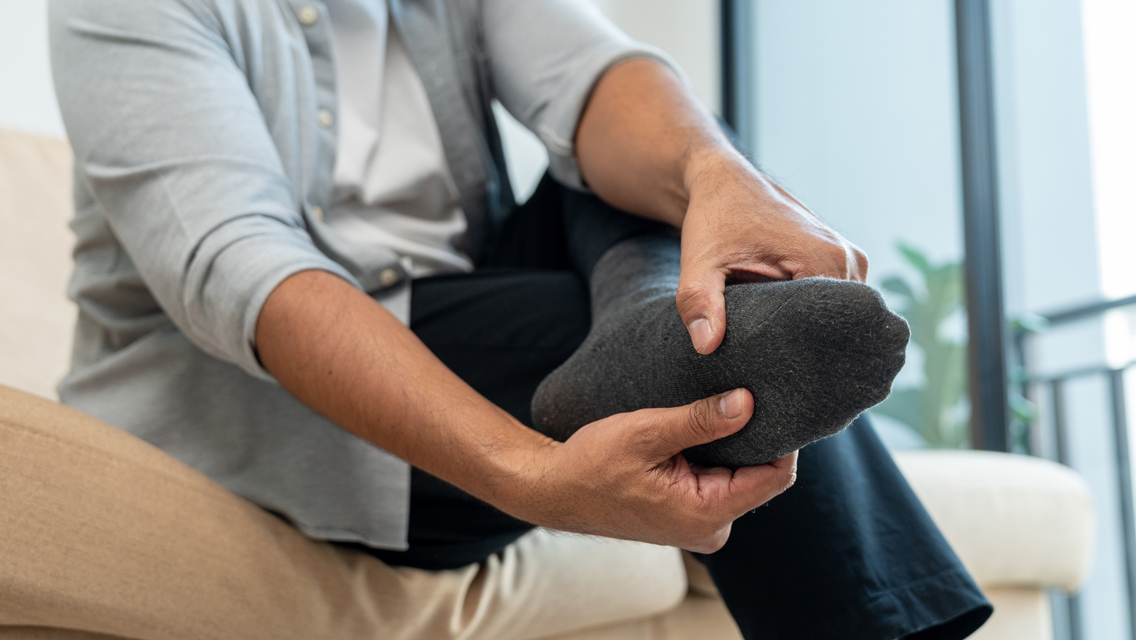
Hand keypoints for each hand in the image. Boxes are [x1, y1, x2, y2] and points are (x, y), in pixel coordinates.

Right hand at [525, 388, 797, 552]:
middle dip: (753, 437)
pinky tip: (697, 431)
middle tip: (739, 394)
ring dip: (730, 444)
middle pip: (760, 476)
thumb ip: (700, 420)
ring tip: (712, 410)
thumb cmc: (593, 463)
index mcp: (707, 514)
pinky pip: (720, 482)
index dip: (782, 437)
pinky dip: (713, 455)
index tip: (771, 398)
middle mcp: (711, 529)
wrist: (555, 491)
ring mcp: (701, 526)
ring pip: (740, 476)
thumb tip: (749, 402)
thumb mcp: (646, 433)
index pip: (775, 477)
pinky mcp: (690, 517)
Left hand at [677, 154, 868, 353]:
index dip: (800, 354)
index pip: (828, 327)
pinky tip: (785, 333)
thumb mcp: (698, 262)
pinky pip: (836, 304)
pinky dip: (813, 319)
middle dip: (807, 349)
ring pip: (839, 317)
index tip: (771, 372)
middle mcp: (850, 260)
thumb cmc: (713, 218)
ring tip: (777, 354)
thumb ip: (699, 302)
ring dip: (811, 335)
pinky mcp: (843, 263)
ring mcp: (853, 261)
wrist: (724, 183)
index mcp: (825, 259)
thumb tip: (706, 346)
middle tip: (773, 373)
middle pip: (838, 326)